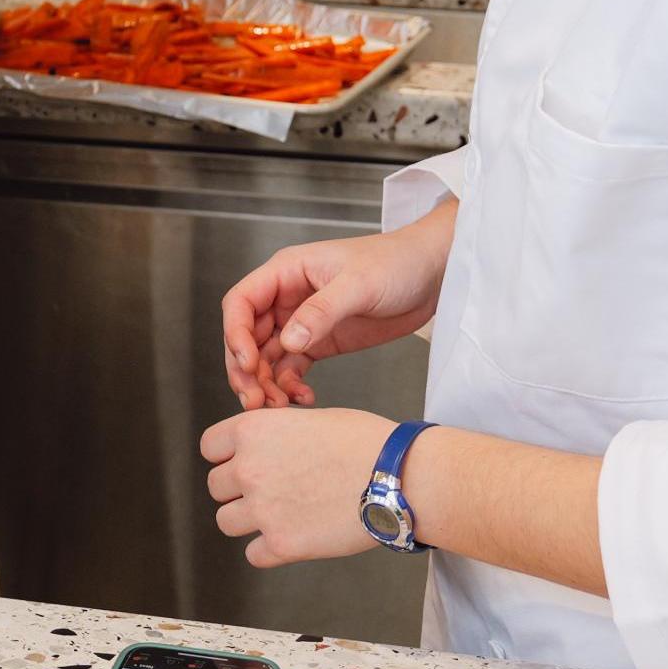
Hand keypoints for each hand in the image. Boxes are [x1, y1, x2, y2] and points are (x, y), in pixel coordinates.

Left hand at [201, 407, 387, 567]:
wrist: (397, 477)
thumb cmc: (365, 442)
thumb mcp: (311, 418)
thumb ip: (277, 435)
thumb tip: (267, 448)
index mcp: (253, 431)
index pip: (210, 447)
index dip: (227, 455)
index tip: (244, 461)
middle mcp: (249, 470)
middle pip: (216, 487)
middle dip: (239, 489)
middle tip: (271, 490)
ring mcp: (262, 510)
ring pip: (226, 522)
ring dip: (248, 520)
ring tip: (280, 514)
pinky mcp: (282, 544)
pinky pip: (253, 554)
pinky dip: (268, 550)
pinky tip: (292, 536)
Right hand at [220, 232, 440, 409]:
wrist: (432, 274)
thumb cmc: (396, 262)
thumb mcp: (358, 284)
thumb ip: (321, 312)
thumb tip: (288, 341)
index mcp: (286, 272)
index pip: (241, 302)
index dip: (235, 333)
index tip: (248, 363)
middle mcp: (287, 297)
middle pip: (247, 336)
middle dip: (245, 369)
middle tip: (254, 399)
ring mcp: (303, 321)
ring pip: (266, 357)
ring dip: (265, 383)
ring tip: (277, 406)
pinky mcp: (321, 342)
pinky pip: (291, 367)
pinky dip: (290, 386)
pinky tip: (302, 398)